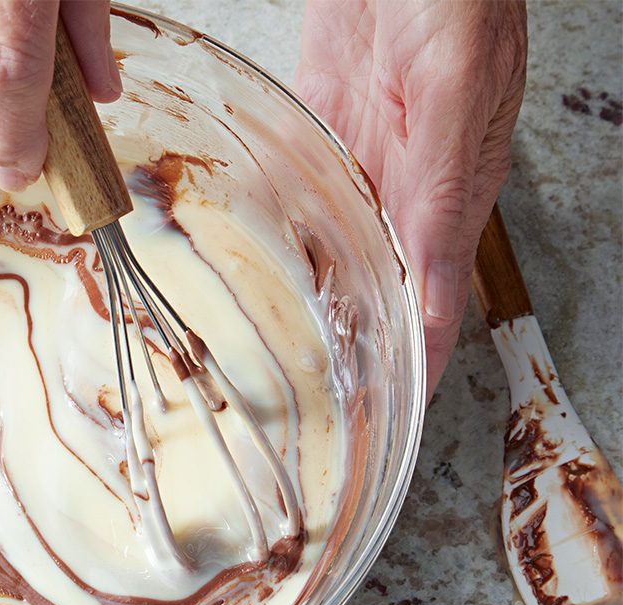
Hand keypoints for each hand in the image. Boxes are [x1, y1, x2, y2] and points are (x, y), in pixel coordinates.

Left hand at [294, 0, 526, 397]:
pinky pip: (294, 185)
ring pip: (331, 241)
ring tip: (261, 345)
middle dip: (345, 339)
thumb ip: (444, 194)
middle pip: (375, 281)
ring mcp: (362, 154)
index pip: (432, 299)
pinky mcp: (325, 120)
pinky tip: (243, 253)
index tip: (380, 418)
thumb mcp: (453, 95)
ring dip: (301, 290)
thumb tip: (437, 294)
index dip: (410, 362)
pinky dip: (271, 223)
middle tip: (300, 396)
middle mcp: (405, 183)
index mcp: (448, 190)